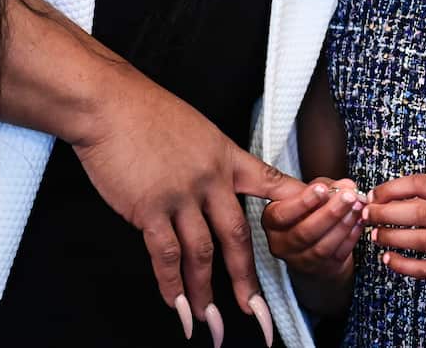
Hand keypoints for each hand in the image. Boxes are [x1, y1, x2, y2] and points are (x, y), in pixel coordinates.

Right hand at [72, 65, 302, 338]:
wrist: (110, 104)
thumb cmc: (147, 111)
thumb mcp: (196, 128)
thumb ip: (209, 159)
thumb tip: (212, 182)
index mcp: (227, 157)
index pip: (270, 184)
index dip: (295, 207)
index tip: (315, 228)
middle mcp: (211, 180)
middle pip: (237, 238)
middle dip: (247, 281)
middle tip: (256, 314)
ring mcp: (181, 196)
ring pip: (201, 254)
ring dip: (205, 293)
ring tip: (210, 322)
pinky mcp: (149, 208)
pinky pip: (164, 254)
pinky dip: (170, 284)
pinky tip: (175, 306)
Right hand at [262, 177, 364, 279]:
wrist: (314, 242)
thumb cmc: (308, 211)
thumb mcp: (310, 193)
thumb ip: (325, 186)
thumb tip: (345, 185)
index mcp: (272, 221)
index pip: (282, 215)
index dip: (303, 202)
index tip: (321, 189)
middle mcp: (282, 244)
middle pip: (305, 232)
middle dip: (330, 212)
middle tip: (349, 196)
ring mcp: (301, 260)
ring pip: (323, 246)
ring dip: (344, 224)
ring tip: (358, 206)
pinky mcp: (322, 269)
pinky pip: (338, 253)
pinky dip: (351, 236)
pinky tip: (359, 220)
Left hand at [363, 175, 425, 293]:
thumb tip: (384, 197)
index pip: (421, 183)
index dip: (391, 189)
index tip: (373, 195)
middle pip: (417, 211)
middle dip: (385, 212)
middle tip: (366, 215)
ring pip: (419, 240)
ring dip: (391, 237)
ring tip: (375, 236)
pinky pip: (425, 269)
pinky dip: (402, 265)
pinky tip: (389, 260)